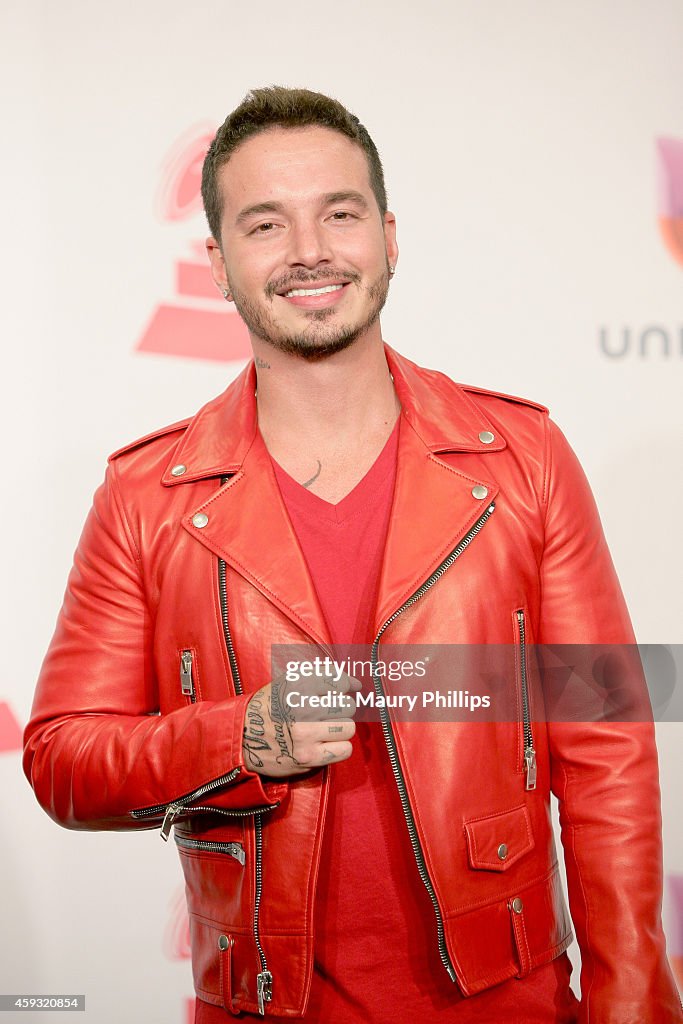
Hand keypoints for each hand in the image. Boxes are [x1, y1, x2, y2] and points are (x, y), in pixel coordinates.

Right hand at [242, 663, 360, 777]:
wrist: (241, 738)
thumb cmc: (269, 707)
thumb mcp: (286, 682)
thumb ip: (320, 676)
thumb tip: (357, 684)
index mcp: (296, 684)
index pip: (339, 680)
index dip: (346, 685)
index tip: (344, 690)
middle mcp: (301, 708)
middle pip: (347, 705)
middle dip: (341, 709)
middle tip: (327, 714)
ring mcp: (305, 734)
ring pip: (348, 728)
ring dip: (340, 728)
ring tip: (326, 729)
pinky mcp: (308, 758)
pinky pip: (344, 750)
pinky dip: (340, 747)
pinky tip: (326, 743)